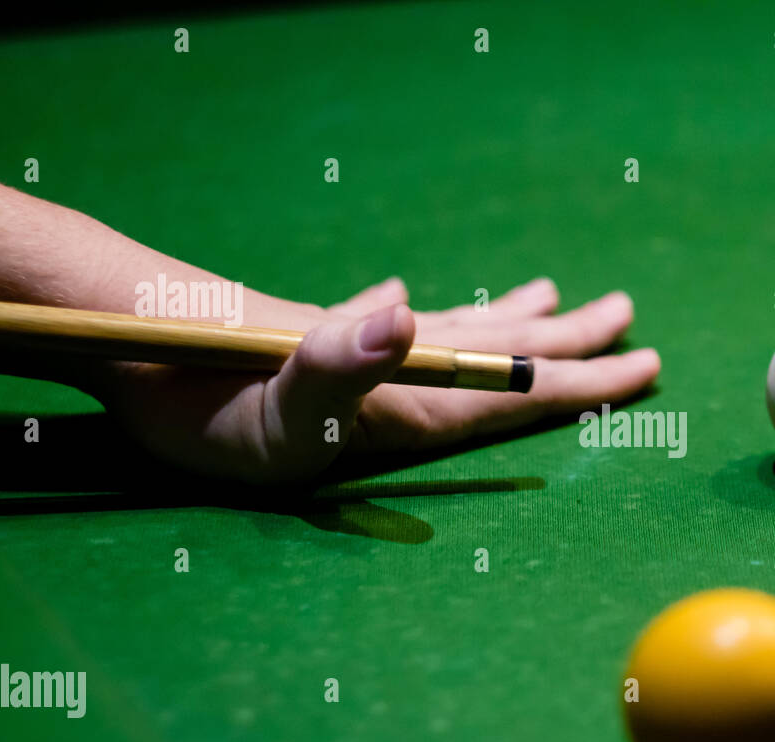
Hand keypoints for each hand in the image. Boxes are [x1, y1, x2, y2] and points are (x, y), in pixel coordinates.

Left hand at [93, 277, 659, 482]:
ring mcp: (368, 343)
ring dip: (526, 320)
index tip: (645, 368)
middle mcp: (399, 361)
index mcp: (404, 394)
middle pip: (505, 348)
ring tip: (566, 300)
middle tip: (633, 323)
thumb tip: (410, 311)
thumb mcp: (266, 408)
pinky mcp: (335, 337)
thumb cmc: (195, 402)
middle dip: (572, 344)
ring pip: (471, 330)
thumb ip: (338, 365)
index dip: (581, 383)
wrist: (129, 340)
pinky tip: (442, 308)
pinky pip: (425, 326)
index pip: (515, 387)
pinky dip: (459, 317)